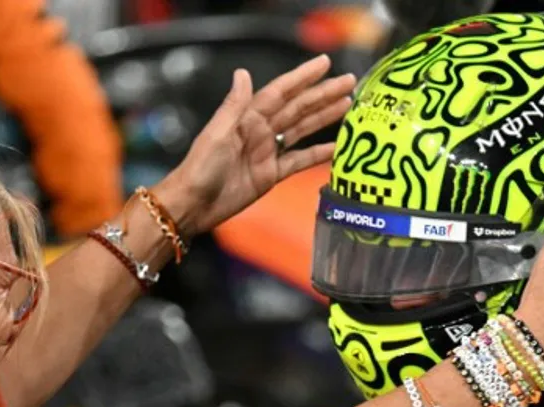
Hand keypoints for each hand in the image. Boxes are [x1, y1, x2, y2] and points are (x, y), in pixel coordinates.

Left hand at [154, 56, 356, 236]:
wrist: (194, 204)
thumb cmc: (200, 168)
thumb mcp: (217, 134)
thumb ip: (234, 105)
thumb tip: (243, 73)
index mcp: (247, 118)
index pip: (281, 92)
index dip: (303, 77)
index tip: (324, 64)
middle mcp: (260, 131)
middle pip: (298, 108)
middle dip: (323, 94)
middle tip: (349, 81)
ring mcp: (267, 152)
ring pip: (302, 130)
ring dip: (324, 117)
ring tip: (348, 105)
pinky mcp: (271, 175)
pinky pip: (299, 160)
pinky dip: (318, 153)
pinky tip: (336, 146)